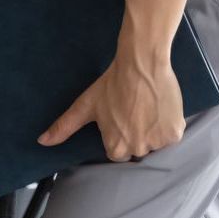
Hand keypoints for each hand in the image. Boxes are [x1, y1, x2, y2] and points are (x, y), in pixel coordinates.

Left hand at [39, 52, 185, 161]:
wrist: (141, 65)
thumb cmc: (111, 85)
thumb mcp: (85, 106)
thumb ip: (64, 127)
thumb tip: (42, 142)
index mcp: (116, 148)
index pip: (116, 152)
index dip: (116, 134)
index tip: (117, 119)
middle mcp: (139, 150)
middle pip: (136, 149)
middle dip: (133, 134)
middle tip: (130, 111)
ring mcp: (159, 142)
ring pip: (154, 143)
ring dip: (150, 130)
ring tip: (143, 108)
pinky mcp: (176, 133)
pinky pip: (170, 135)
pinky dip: (165, 125)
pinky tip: (157, 109)